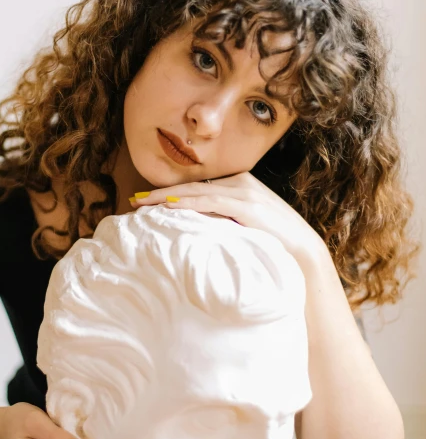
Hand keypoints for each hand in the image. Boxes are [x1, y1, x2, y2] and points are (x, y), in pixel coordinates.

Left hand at [131, 171, 325, 264]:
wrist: (304, 255)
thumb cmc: (273, 246)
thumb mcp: (243, 228)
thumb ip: (222, 221)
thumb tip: (192, 228)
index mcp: (240, 184)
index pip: (197, 187)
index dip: (170, 193)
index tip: (145, 202)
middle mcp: (241, 182)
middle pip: (192, 186)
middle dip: (161, 194)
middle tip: (134, 201)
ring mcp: (245, 192)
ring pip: (197, 191)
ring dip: (166, 197)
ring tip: (142, 204)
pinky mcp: (247, 205)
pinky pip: (210, 201)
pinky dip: (188, 202)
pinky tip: (168, 206)